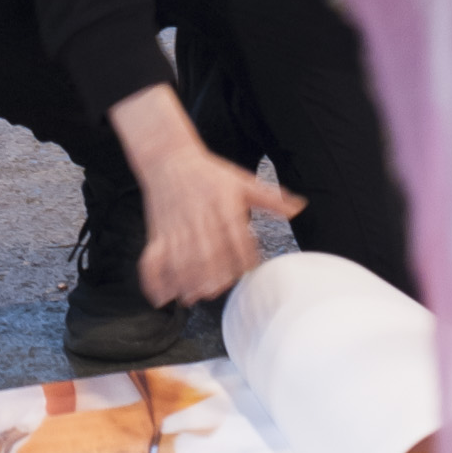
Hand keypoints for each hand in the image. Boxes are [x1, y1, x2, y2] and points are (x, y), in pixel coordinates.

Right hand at [108, 84, 303, 308]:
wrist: (168, 156)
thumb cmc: (208, 171)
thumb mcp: (242, 180)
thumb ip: (270, 198)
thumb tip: (298, 207)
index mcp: (223, 206)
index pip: (237, 238)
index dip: (244, 258)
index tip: (247, 269)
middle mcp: (200, 218)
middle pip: (208, 254)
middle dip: (214, 276)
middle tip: (219, 289)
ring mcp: (176, 226)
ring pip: (181, 261)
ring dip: (187, 282)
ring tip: (195, 295)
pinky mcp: (157, 233)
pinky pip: (153, 259)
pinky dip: (154, 279)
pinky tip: (161, 296)